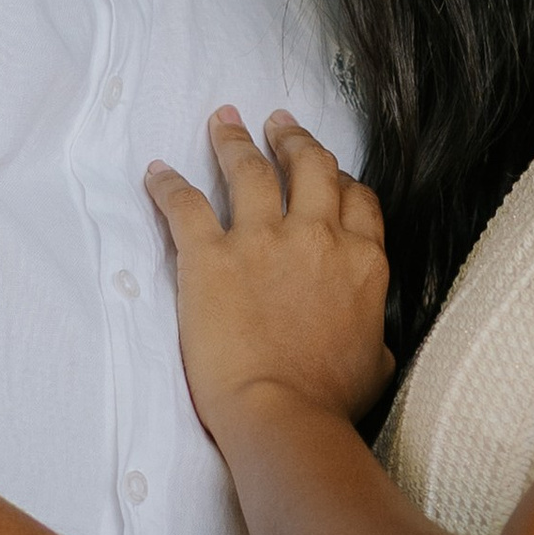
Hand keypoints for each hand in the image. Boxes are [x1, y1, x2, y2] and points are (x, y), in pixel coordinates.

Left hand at [147, 109, 393, 434]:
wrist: (285, 413)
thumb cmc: (330, 400)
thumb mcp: (377, 361)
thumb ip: (373, 333)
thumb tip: (372, 337)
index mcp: (362, 261)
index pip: (357, 199)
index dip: (340, 177)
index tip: (327, 170)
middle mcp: (318, 237)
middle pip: (310, 167)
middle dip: (294, 139)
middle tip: (278, 123)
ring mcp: (263, 241)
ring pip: (251, 170)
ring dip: (235, 141)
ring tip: (225, 121)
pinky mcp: (211, 256)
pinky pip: (185, 204)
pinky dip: (167, 184)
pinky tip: (157, 171)